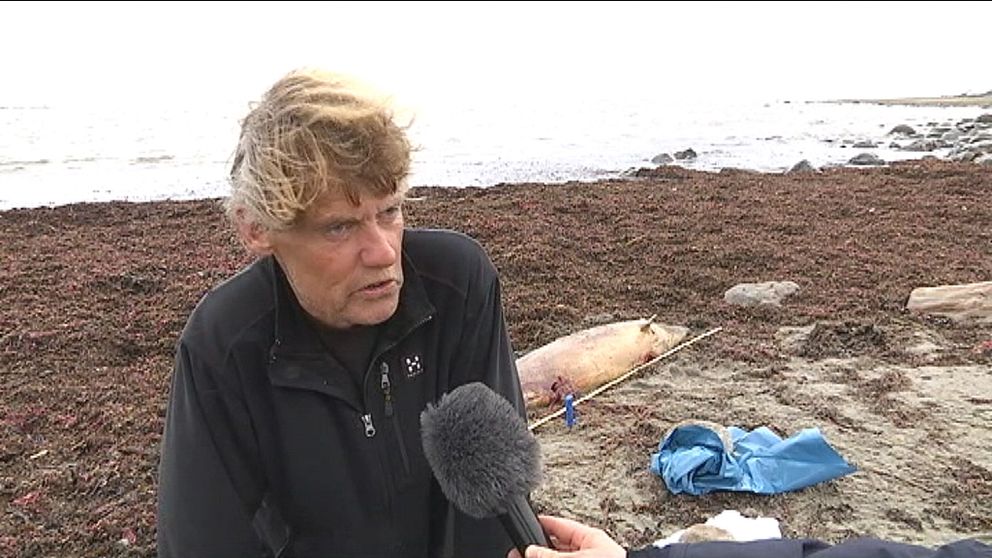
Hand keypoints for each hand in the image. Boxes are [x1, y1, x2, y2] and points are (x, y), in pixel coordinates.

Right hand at [507, 515, 626, 557]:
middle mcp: (589, 552)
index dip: (542, 525)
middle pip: (557, 546)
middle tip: (520, 552)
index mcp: (591, 539)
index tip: (526, 525)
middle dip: (538, 549)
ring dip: (542, 557)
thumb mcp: (577, 557)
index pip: (561, 526)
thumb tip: (532, 550)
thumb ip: (552, 554)